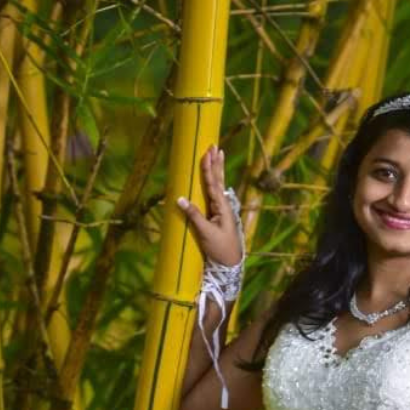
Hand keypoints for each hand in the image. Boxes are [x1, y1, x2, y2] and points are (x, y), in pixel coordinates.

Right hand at [176, 145, 242, 266]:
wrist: (230, 263)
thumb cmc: (220, 249)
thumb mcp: (205, 233)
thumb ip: (193, 215)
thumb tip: (179, 198)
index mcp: (221, 207)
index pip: (213, 183)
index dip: (209, 168)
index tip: (206, 153)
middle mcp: (223, 205)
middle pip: (218, 180)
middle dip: (215, 163)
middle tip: (215, 146)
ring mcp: (222, 210)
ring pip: (218, 185)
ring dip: (217, 170)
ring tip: (218, 155)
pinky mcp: (218, 216)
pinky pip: (215, 194)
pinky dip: (214, 183)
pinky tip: (215, 178)